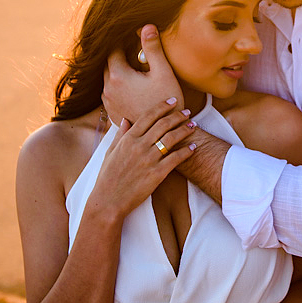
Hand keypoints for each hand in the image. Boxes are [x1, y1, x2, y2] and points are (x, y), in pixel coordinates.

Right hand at [91, 98, 197, 218]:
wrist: (108, 201)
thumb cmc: (107, 178)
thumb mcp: (110, 153)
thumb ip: (120, 135)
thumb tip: (126, 119)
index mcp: (127, 139)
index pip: (148, 116)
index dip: (162, 106)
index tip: (173, 101)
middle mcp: (139, 146)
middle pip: (163, 124)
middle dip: (178, 116)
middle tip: (188, 112)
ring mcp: (148, 159)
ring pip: (171, 138)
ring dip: (185, 130)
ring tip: (193, 126)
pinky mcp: (157, 174)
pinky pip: (176, 158)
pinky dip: (187, 151)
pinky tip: (194, 147)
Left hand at [103, 24, 182, 123]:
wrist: (164, 134)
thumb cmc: (166, 102)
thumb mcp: (162, 72)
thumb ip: (152, 48)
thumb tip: (147, 26)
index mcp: (118, 75)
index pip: (113, 49)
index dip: (122, 41)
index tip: (131, 37)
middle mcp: (107, 88)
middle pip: (108, 64)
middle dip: (119, 56)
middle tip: (133, 51)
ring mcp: (107, 102)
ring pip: (108, 78)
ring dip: (118, 72)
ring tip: (133, 70)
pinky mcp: (111, 112)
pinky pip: (110, 92)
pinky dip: (118, 86)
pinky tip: (132, 88)